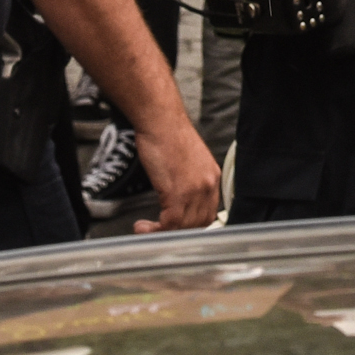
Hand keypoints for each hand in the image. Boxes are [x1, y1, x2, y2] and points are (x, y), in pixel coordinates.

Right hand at [133, 114, 222, 231]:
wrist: (161, 121)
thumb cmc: (168, 135)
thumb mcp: (188, 161)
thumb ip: (189, 180)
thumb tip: (179, 199)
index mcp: (211, 176)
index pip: (208, 212)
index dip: (191, 224)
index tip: (176, 227)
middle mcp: (207, 184)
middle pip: (199, 223)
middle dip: (177, 231)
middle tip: (159, 231)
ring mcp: (194, 190)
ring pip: (184, 227)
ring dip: (163, 233)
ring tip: (146, 230)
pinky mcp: (177, 192)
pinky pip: (170, 224)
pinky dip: (154, 230)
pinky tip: (142, 226)